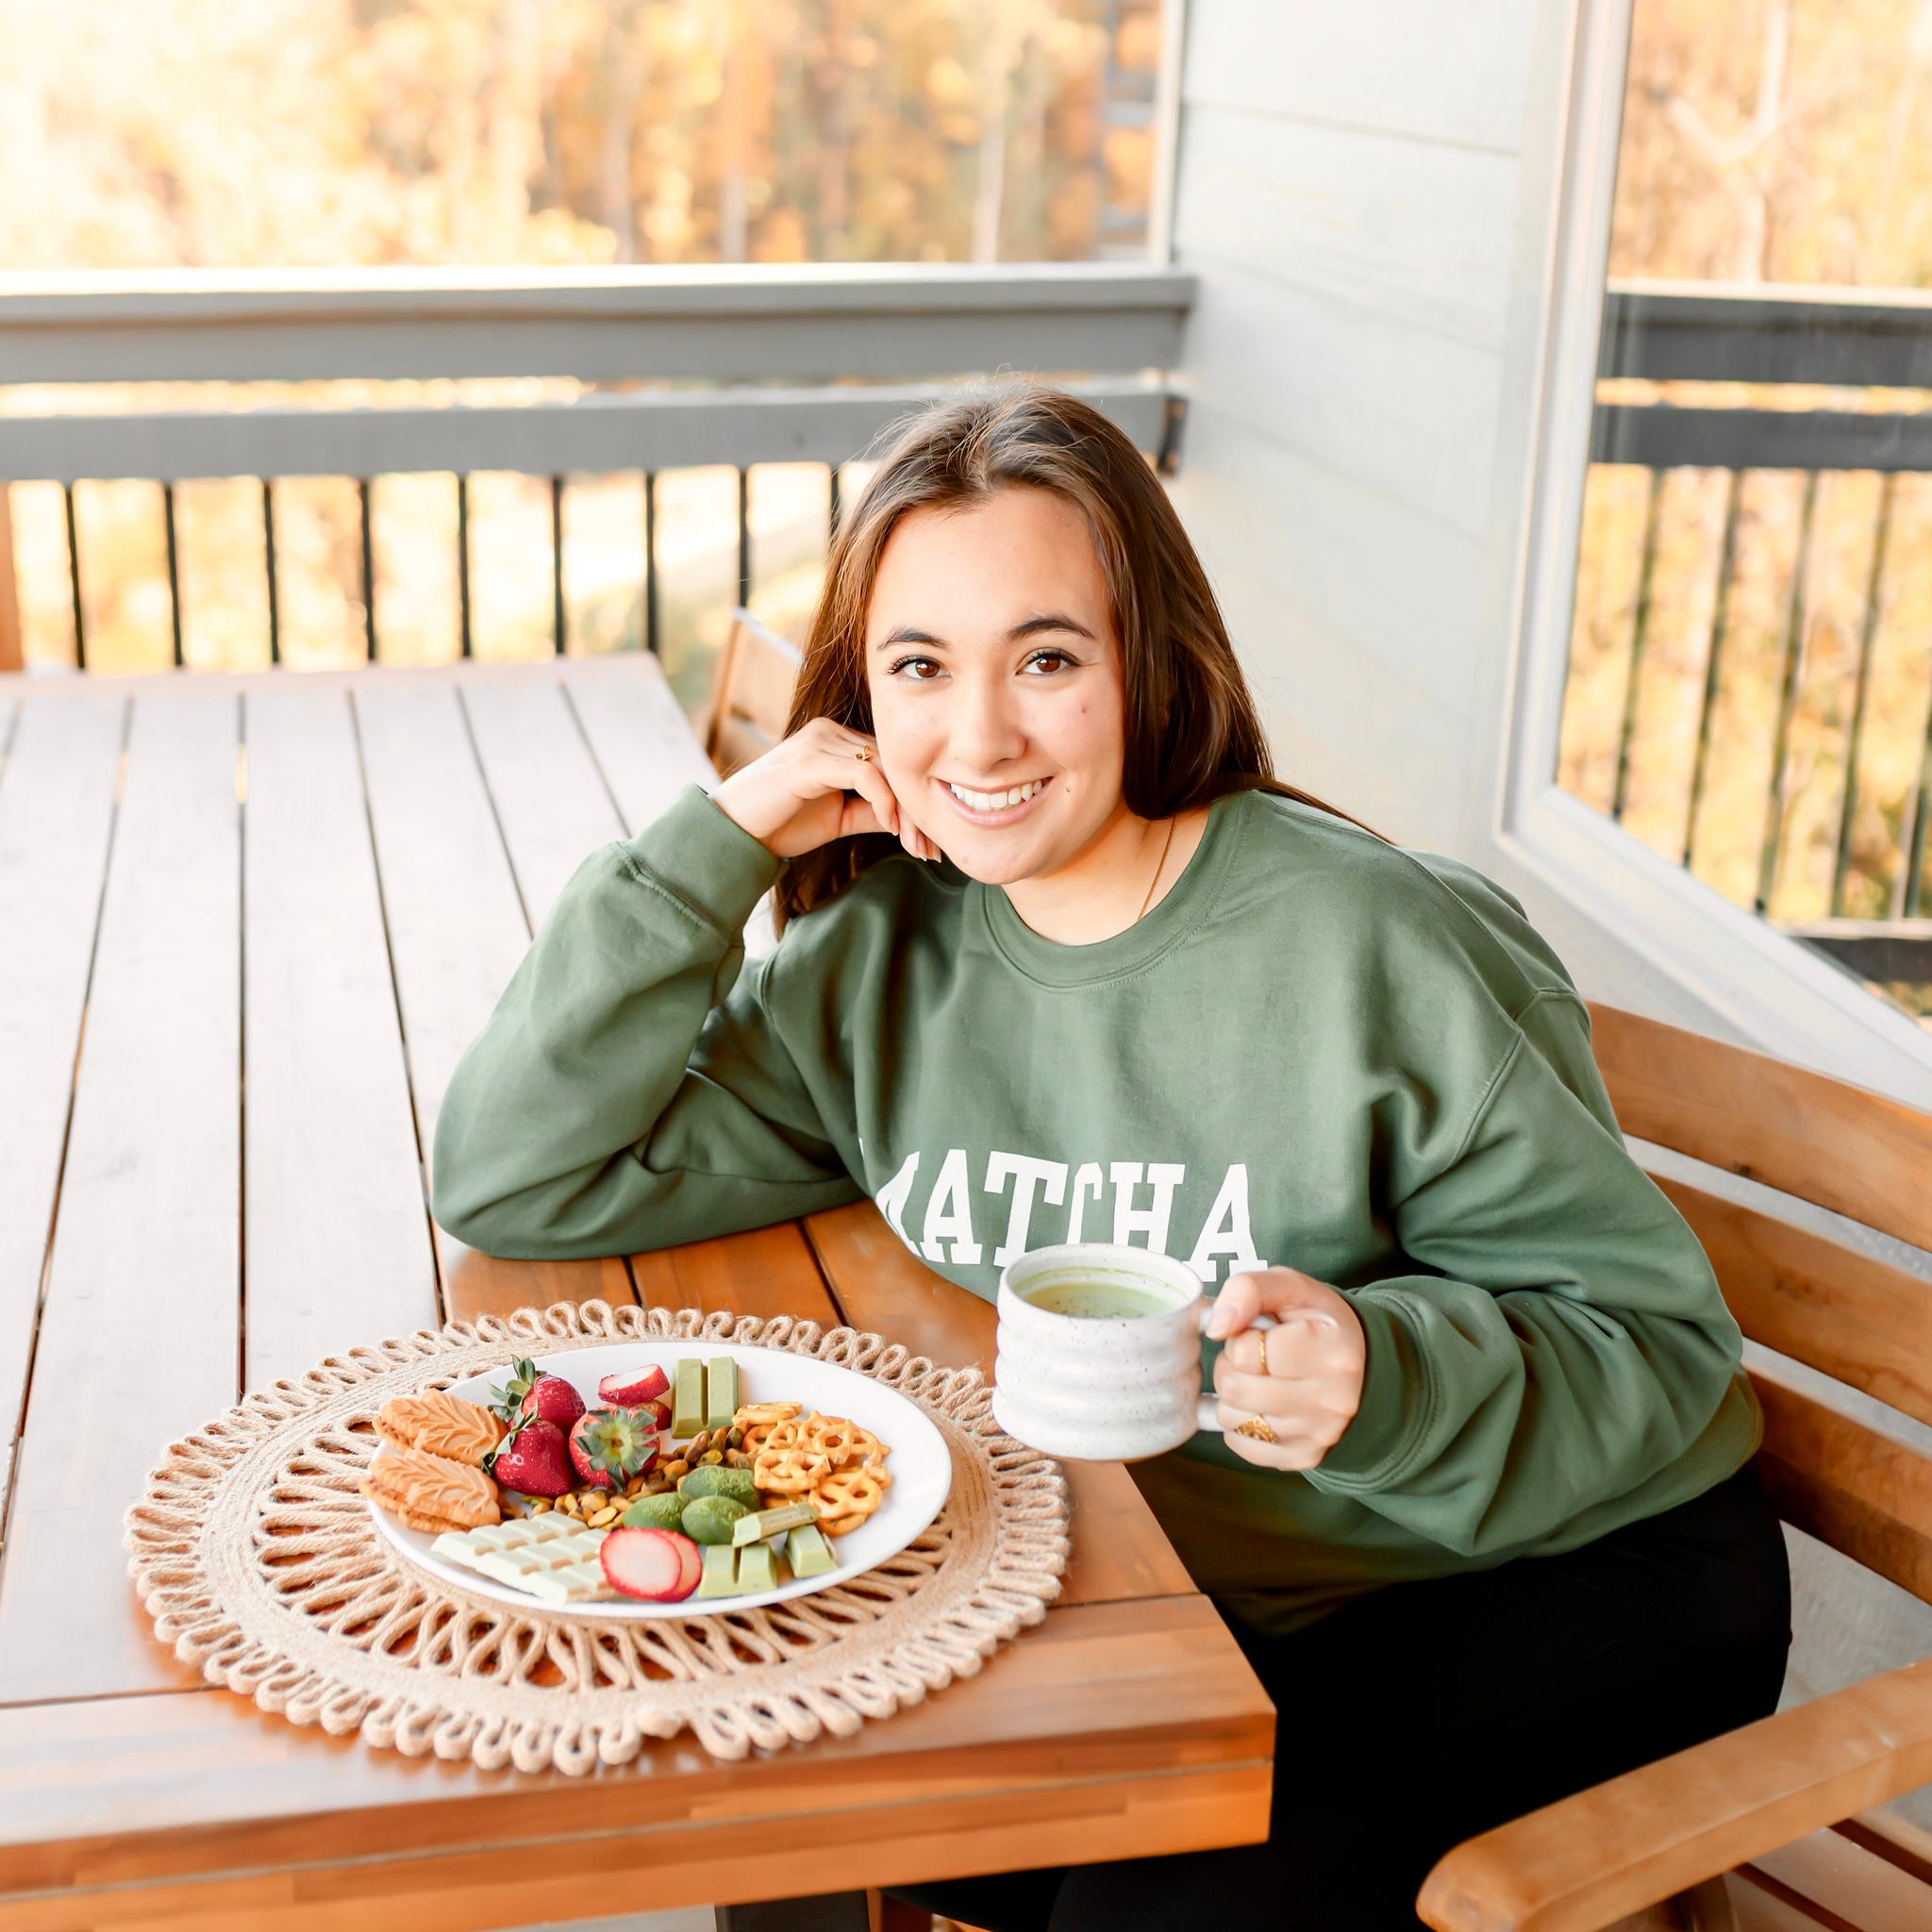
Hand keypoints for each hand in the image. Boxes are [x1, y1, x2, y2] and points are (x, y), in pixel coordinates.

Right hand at [712, 717, 942, 861]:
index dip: (913, 801)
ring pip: (884, 766)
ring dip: (906, 810)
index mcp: (835, 740)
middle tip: (933, 850)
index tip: (930, 843)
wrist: (732, 833)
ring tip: (917, 845)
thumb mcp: (838, 818)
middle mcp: (828, 731)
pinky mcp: (810, 759)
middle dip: (916, 809)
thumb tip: (913, 820)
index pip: (889, 763)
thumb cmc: (779, 824)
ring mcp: (818, 741)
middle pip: (892, 762)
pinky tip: (892, 827)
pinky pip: (863, 773)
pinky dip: (884, 800)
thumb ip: (872, 811)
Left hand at [1205, 1268, 1365, 1470]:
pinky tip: (1263, 1406)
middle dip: (1230, 1367)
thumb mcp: (1291, 1287)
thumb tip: (1215, 1326)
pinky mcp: (1303, 1457)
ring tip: (1259, 1380)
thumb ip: (1248, 1290)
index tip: (1260, 1334)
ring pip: (1231, 1419)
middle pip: (1234, 1388)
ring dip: (1233, 1396)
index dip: (1240, 1337)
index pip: (1244, 1350)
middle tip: (1253, 1358)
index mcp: (1330, 1350)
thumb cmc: (1317, 1323)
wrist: (1361, 1365)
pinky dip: (1240, 1425)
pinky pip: (1239, 1445)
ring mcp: (1319, 1433)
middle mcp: (1331, 1399)